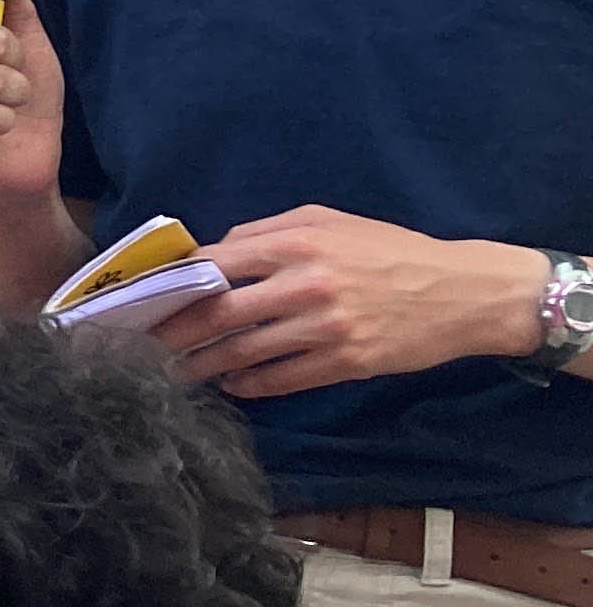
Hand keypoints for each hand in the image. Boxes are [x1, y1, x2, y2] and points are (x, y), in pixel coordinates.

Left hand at [153, 210, 551, 399]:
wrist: (464, 292)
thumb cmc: (391, 251)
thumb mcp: (330, 222)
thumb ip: (267, 231)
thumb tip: (212, 251)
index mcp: (297, 243)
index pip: (216, 264)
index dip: (174, 284)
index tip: (145, 299)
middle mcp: (305, 285)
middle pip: (218, 314)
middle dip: (173, 334)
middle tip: (142, 348)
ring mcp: (325, 328)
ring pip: (243, 352)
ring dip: (202, 366)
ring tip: (174, 373)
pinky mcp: (345, 362)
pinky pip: (280, 379)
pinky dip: (248, 384)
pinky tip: (230, 384)